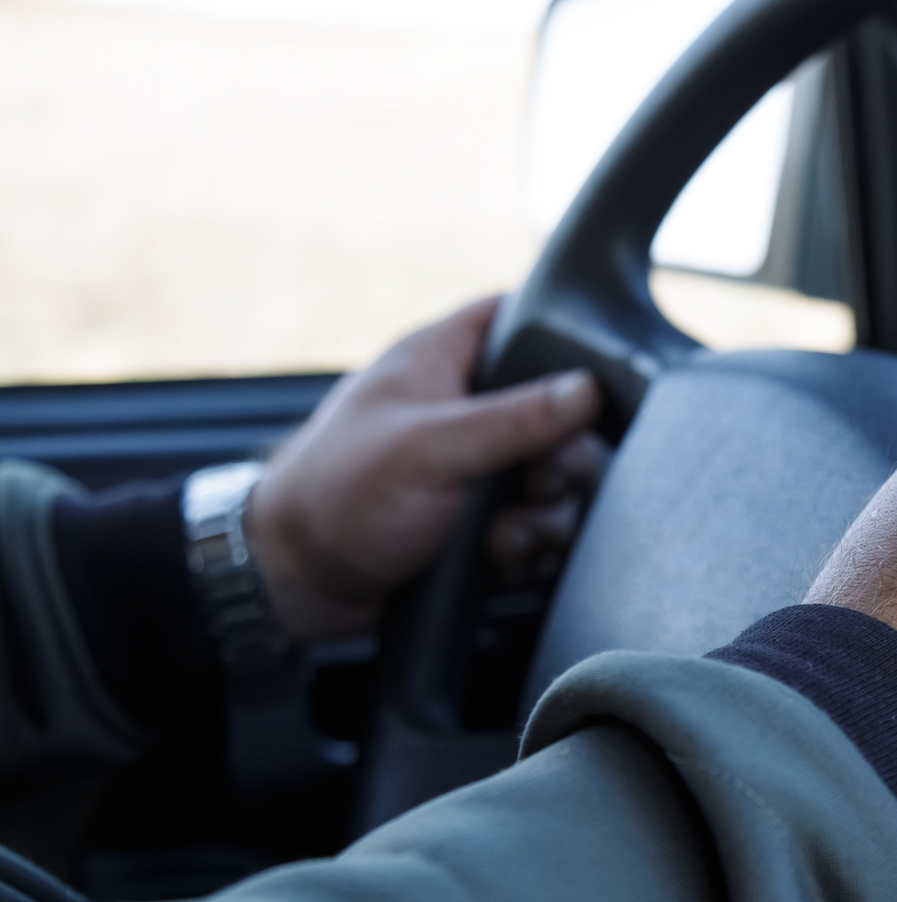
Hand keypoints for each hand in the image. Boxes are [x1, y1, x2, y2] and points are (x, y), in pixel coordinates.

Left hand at [248, 297, 604, 640]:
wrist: (299, 584)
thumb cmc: (338, 495)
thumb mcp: (429, 447)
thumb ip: (514, 418)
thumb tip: (588, 390)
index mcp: (445, 360)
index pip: (520, 318)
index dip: (563, 338)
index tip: (593, 379)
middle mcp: (469, 410)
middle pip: (564, 416)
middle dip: (566, 461)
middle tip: (541, 484)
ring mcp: (481, 469)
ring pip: (559, 481)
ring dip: (549, 515)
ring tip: (511, 537)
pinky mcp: (487, 522)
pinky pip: (542, 528)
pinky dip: (534, 549)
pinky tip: (506, 561)